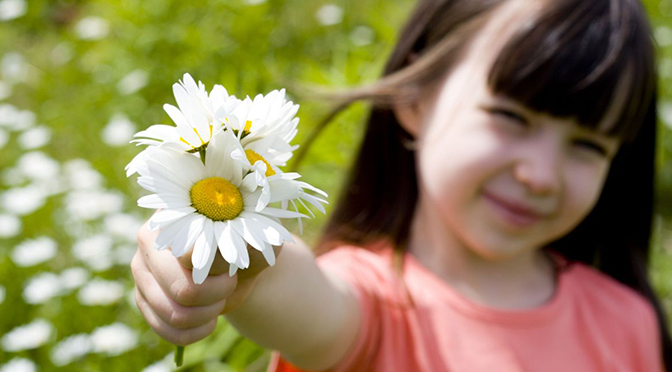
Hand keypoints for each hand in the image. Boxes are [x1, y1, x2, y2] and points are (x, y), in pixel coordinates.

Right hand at [131, 218, 280, 345]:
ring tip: (219, 298)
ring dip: (209, 314)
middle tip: (229, 283)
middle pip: (182, 289)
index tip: (234, 264)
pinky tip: (209, 320)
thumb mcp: (256, 240)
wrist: (238, 264)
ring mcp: (141, 272)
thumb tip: (212, 252)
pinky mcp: (143, 300)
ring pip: (175, 315)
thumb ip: (242, 242)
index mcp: (176, 215)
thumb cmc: (248, 245)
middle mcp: (149, 240)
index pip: (191, 254)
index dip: (221, 268)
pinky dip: (195, 333)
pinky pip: (167, 332)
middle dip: (217, 294)